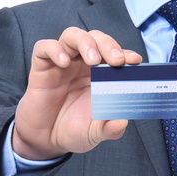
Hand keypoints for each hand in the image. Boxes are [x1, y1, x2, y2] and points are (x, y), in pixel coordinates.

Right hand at [13, 28, 142, 159]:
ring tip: (92, 60)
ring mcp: (62, 63)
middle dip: (108, 44)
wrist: (45, 140)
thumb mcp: (95, 133)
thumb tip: (122, 122)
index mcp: (101, 74)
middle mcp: (82, 63)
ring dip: (86, 43)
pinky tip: (63, 63)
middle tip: (116, 60)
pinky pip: (44, 47)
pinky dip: (54, 50)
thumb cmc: (73, 130)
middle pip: (96, 38)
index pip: (114, 54)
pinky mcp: (42, 67)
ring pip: (73, 35)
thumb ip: (109, 128)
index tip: (135, 61)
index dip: (125, 53)